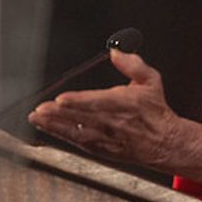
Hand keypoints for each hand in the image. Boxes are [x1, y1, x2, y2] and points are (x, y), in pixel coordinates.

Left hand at [27, 50, 201, 183]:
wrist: (165, 143)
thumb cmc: (155, 111)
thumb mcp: (151, 81)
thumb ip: (133, 64)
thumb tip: (116, 51)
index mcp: (125, 104)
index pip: (98, 102)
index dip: (78, 102)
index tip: (61, 100)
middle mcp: (114, 123)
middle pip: (82, 119)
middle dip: (58, 116)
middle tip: (39, 110)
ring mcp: (107, 138)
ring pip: (76, 133)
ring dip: (54, 126)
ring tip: (36, 119)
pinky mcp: (102, 149)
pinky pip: (78, 143)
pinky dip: (61, 136)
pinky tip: (47, 128)